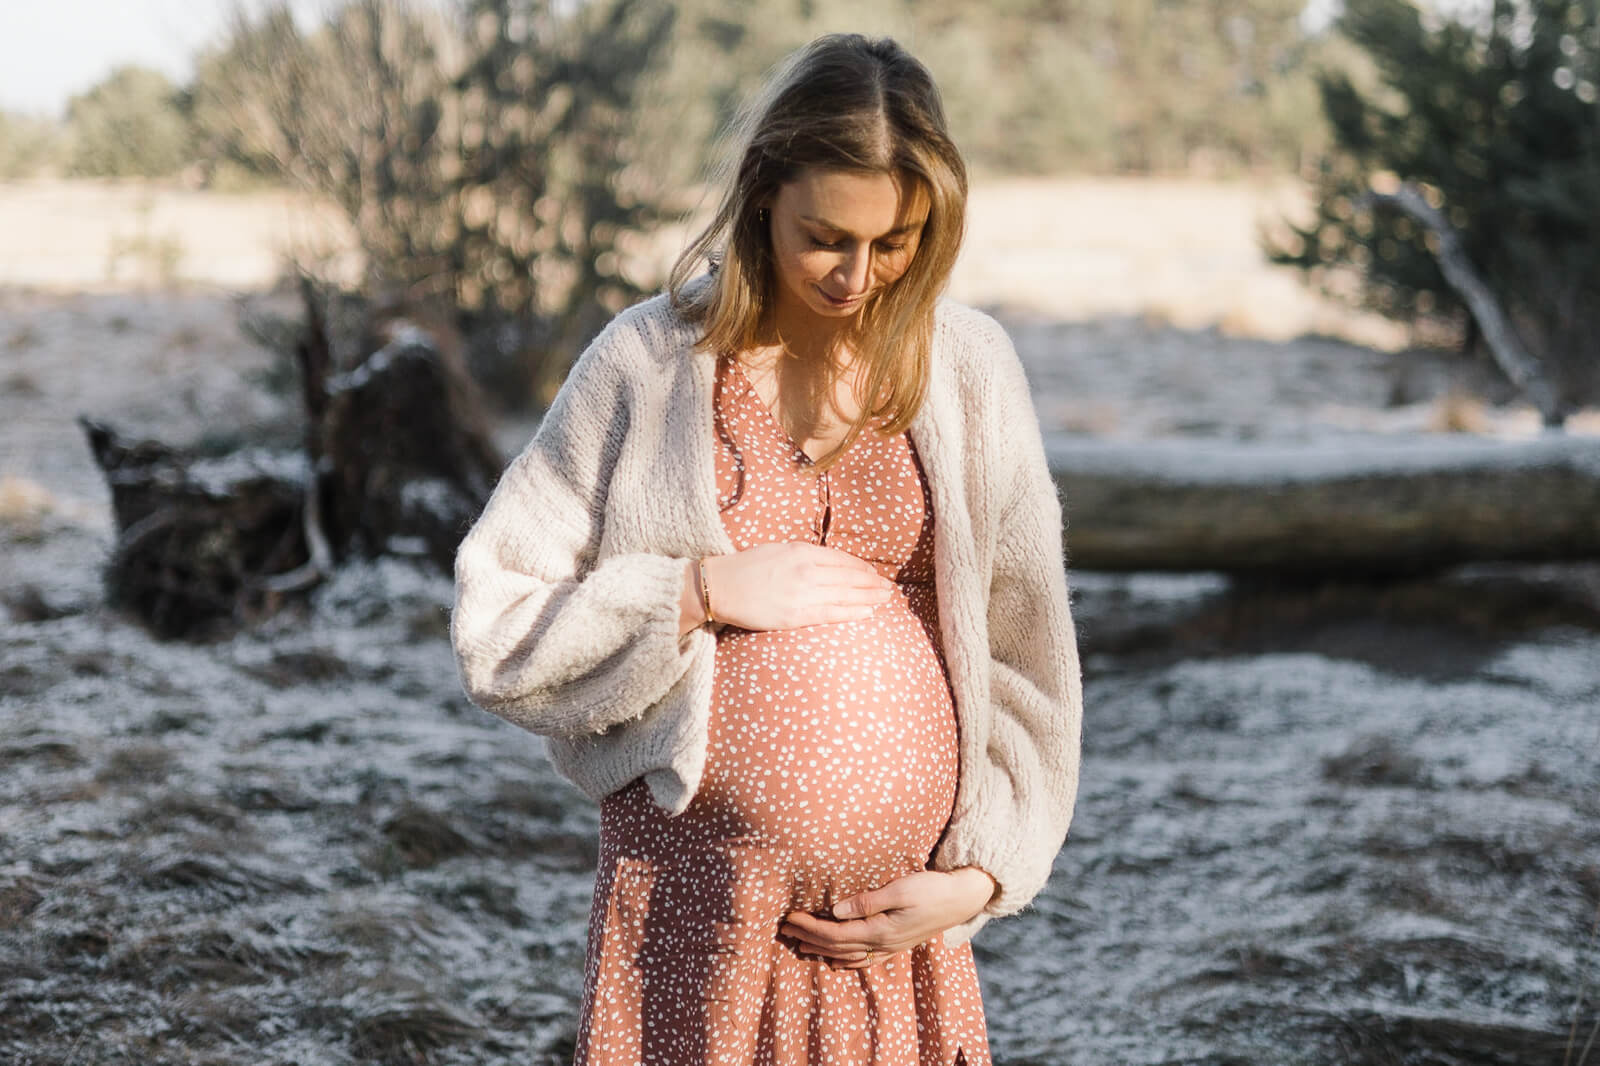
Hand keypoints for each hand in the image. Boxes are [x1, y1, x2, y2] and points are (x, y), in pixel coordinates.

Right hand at [682, 542, 893, 634]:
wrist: (721, 586)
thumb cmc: (746, 567)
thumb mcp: (778, 549)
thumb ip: (803, 554)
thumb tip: (827, 561)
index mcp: (801, 551)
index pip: (841, 559)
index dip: (861, 568)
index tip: (873, 573)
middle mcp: (807, 570)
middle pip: (849, 577)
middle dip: (872, 583)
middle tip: (889, 588)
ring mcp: (803, 593)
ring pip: (846, 595)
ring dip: (869, 597)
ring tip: (885, 599)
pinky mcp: (796, 615)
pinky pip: (832, 613)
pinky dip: (854, 612)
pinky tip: (868, 613)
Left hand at [778, 867, 996, 969]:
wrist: (962, 898)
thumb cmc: (932, 888)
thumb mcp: (900, 888)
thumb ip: (867, 901)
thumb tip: (835, 910)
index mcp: (880, 929)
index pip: (834, 933)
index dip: (809, 927)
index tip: (790, 917)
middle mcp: (882, 943)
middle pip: (836, 946)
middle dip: (808, 938)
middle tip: (783, 930)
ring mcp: (890, 946)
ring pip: (848, 955)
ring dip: (822, 951)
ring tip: (800, 946)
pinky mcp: (897, 943)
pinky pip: (864, 959)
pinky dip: (845, 961)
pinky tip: (835, 961)